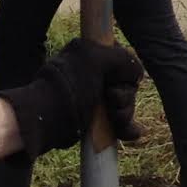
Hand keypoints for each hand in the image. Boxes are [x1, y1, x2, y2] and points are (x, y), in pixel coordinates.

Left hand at [0, 38, 143, 157]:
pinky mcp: (95, 118)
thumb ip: (125, 59)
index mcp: (92, 52)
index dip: (126, 71)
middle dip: (125, 97)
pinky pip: (120, 121)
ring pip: (125, 104)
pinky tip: (131, 133)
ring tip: (115, 119)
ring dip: (125, 114)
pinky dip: (127, 127)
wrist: (49, 118)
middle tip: (111, 100)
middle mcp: (95, 73)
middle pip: (127, 85)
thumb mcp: (99, 60)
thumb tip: (137, 74)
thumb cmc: (72, 85)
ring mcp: (95, 96)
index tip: (116, 78)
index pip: (125, 60)